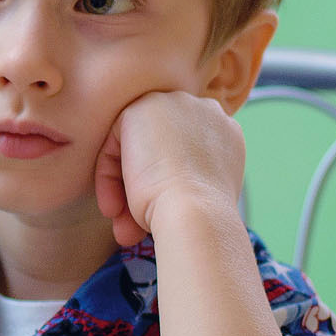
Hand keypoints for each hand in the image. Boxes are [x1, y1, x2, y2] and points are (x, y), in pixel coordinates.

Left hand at [94, 91, 246, 246]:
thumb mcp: (202, 195)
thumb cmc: (201, 219)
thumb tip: (156, 194)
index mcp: (228, 134)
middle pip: (160, 148)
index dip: (166, 187)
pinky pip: (115, 141)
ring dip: (125, 191)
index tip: (155, 219)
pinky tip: (114, 209)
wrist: (196, 214)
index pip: (185, 153)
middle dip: (142, 190)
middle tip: (132, 230)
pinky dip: (108, 178)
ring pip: (137, 147)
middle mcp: (207, 112)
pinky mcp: (143, 107)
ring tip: (125, 230)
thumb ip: (186, 179)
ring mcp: (176, 105)